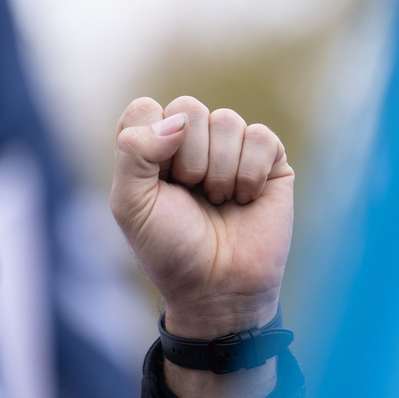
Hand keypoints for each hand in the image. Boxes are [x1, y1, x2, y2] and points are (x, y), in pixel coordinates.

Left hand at [110, 96, 294, 397]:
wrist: (217, 289)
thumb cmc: (169, 249)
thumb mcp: (130, 204)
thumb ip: (133, 152)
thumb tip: (178, 119)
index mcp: (151, 148)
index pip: (146, 110)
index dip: (150, 145)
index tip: (157, 184)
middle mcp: (190, 142)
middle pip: (188, 109)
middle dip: (188, 159)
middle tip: (190, 195)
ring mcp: (230, 149)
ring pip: (226, 120)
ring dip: (219, 171)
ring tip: (218, 202)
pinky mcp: (268, 160)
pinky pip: (260, 137)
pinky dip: (249, 173)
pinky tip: (244, 200)